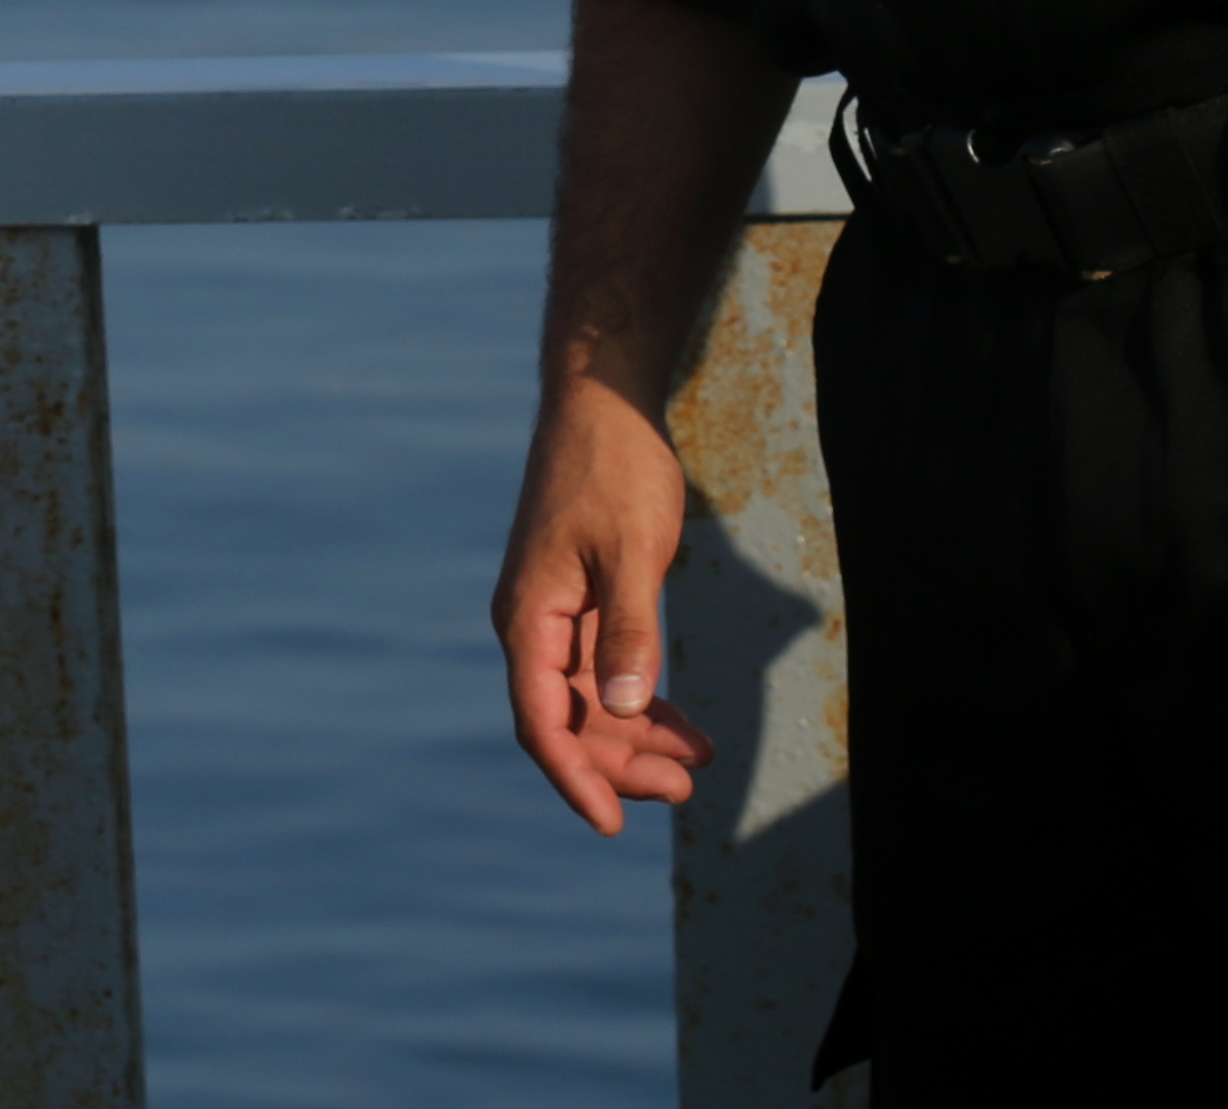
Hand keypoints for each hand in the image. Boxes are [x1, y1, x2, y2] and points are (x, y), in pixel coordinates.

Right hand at [489, 374, 718, 833]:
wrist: (605, 403)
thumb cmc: (614, 468)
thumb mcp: (630, 549)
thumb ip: (629, 629)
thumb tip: (630, 711)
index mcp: (529, 618)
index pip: (542, 722)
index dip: (575, 779)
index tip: (612, 823)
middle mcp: (533, 627)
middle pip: (569, 723)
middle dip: (622, 764)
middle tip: (686, 788)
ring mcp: (557, 617)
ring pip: (592, 704)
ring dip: (638, 740)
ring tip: (698, 763)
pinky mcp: (584, 604)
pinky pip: (608, 674)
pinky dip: (645, 704)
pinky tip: (687, 726)